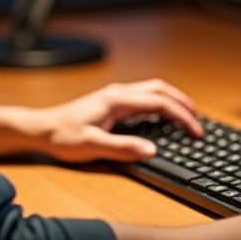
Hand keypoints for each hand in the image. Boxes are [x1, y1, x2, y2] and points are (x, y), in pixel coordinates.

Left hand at [29, 79, 203, 162]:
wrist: (40, 129)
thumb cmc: (62, 138)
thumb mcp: (92, 146)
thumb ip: (123, 148)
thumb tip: (152, 150)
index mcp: (117, 100)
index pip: (160, 102)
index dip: (182, 116)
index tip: (196, 131)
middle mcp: (118, 93)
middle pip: (160, 89)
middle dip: (183, 103)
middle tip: (199, 121)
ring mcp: (115, 95)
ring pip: (153, 90)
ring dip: (173, 100)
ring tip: (188, 117)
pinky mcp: (112, 101)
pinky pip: (144, 97)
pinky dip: (161, 103)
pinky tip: (163, 117)